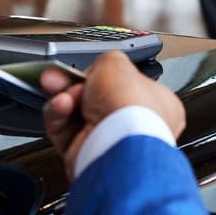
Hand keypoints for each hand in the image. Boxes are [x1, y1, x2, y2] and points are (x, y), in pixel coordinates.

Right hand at [41, 52, 186, 176]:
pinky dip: (59, 116)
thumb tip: (95, 67)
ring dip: (64, 98)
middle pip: (95, 98)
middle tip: (58, 76)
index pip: (125, 85)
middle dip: (73, 85)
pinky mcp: (86, 153)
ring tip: (61, 93)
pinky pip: (64, 130)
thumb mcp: (116, 63)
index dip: (102, 74)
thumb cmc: (132, 110)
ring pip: (76, 113)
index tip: (85, 68)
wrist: (118, 145)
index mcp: (156, 104)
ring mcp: (110, 140)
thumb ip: (105, 61)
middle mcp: (134, 125)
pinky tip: (62, 106)